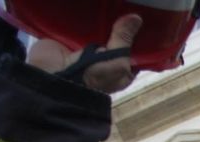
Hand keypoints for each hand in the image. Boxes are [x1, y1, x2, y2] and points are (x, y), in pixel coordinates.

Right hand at [27, 15, 141, 93]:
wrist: (54, 77)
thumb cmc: (93, 77)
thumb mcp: (117, 62)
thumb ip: (124, 40)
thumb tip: (136, 18)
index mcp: (122, 70)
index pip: (135, 51)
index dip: (140, 37)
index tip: (145, 20)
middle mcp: (107, 60)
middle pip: (117, 38)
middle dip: (121, 25)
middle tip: (128, 6)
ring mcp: (89, 50)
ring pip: (100, 31)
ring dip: (104, 20)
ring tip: (114, 4)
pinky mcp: (72, 40)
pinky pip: (82, 26)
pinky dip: (87, 17)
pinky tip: (95, 6)